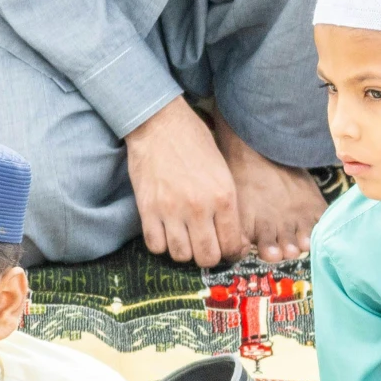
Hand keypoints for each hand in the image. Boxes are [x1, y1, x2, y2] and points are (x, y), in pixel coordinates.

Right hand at [125, 95, 243, 265]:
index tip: (227, 249)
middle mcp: (199, 208)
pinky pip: (155, 245)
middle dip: (209, 257)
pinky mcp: (147, 209)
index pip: (232, 245)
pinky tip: (165, 232)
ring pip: (181, 256)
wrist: (159, 122)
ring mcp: (171, 210)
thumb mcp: (222, 170)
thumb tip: (231, 234)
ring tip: (184, 238)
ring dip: (184, 251)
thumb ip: (227, 203)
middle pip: (207, 257)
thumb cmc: (194, 141)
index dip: (232, 253)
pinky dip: (161, 244)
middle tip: (205, 246)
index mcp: (223, 197)